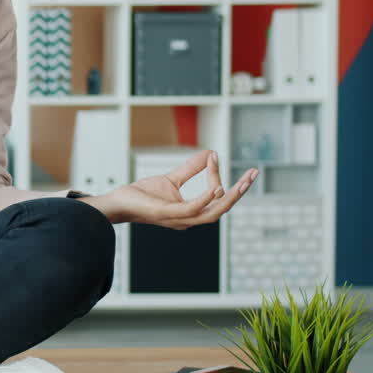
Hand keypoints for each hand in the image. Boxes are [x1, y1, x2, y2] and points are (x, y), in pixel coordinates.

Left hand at [82, 150, 257, 229]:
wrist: (118, 202)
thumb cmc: (142, 195)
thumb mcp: (171, 179)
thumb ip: (190, 169)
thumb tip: (211, 153)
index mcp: (191, 212)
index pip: (214, 197)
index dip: (218, 176)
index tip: (215, 156)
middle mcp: (188, 219)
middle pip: (221, 209)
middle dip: (240, 193)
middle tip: (254, 174)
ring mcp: (178, 219)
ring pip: (212, 213)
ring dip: (229, 198)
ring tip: (242, 182)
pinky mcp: (167, 215)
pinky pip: (192, 210)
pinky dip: (206, 200)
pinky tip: (215, 188)